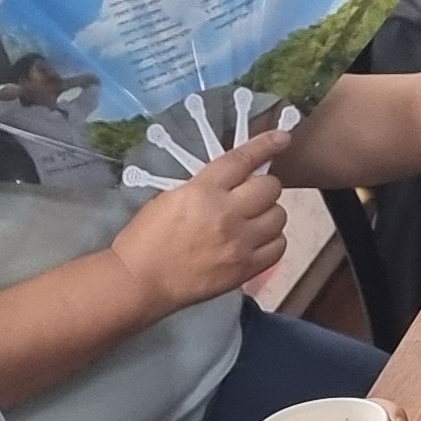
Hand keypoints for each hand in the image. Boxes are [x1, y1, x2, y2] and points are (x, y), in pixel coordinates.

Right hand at [108, 129, 288, 313]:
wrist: (139, 282)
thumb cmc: (145, 240)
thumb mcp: (170, 198)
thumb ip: (205, 187)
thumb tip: (234, 180)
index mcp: (202, 191)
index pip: (243, 160)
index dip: (266, 145)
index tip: (281, 138)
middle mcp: (226, 214)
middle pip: (270, 187)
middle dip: (263, 186)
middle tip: (250, 195)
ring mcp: (239, 243)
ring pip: (279, 216)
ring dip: (268, 214)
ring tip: (252, 221)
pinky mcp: (245, 268)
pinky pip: (278, 246)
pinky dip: (271, 241)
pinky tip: (256, 241)